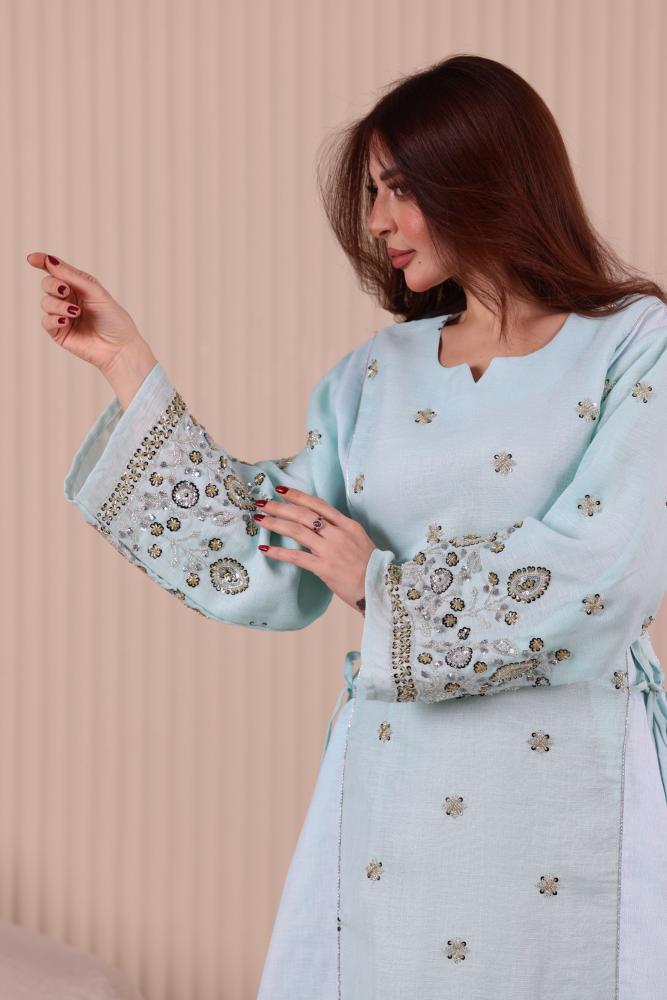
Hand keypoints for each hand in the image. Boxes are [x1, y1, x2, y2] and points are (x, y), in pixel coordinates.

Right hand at [26, 251, 150, 374]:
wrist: (119, 348)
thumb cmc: (113, 319)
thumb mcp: (95, 292)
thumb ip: (73, 277)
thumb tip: (50, 261)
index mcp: (79, 286)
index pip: (58, 271)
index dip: (43, 262)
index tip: (32, 259)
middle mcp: (69, 299)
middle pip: (48, 284)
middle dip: (53, 285)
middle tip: (65, 291)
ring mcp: (63, 316)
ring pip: (46, 302)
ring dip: (58, 305)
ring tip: (75, 312)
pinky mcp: (59, 333)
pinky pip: (46, 321)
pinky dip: (53, 318)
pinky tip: (65, 321)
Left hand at [253, 486, 375, 613]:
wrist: (382, 587)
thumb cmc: (370, 567)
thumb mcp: (359, 540)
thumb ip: (340, 531)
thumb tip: (320, 526)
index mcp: (347, 525)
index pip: (318, 504)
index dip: (298, 495)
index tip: (281, 490)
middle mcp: (338, 534)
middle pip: (304, 514)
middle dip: (280, 507)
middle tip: (263, 503)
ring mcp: (330, 550)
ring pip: (297, 531)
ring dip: (276, 524)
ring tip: (260, 520)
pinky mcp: (324, 568)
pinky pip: (296, 557)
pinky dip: (279, 552)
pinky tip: (265, 549)